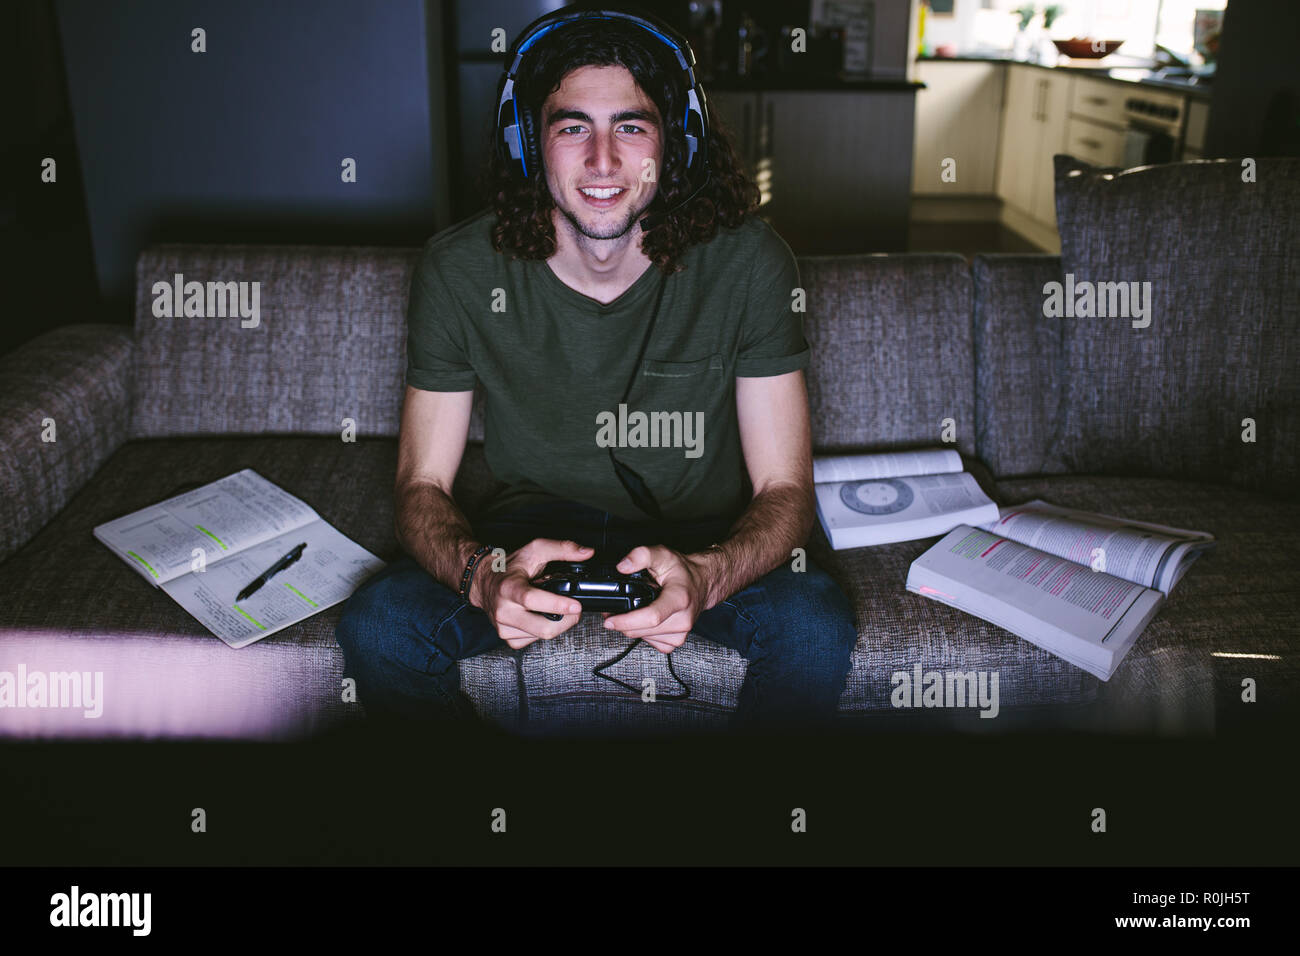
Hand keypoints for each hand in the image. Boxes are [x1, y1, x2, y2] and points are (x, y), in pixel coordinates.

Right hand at [471, 539, 592, 649]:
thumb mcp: (535, 550)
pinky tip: (541, 618)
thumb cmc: (509, 567)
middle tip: (575, 609)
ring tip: (557, 610)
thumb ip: (562, 549)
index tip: (576, 605)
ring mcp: (503, 626)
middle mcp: (504, 610)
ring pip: (542, 636)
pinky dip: (543, 631)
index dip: (557, 604)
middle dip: (567, 620)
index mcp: (509, 588)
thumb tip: (586, 552)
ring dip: (557, 625)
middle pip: (543, 628)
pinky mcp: (506, 637)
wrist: (484, 581)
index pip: (533, 600)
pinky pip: (533, 641)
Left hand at [602, 545, 711, 653]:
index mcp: (679, 599)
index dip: (627, 621)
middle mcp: (683, 619)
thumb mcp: (663, 555)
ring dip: (632, 628)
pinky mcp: (677, 641)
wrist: (702, 583)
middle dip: (622, 623)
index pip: (651, 617)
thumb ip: (641, 556)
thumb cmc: (683, 571)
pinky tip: (645, 621)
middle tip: (613, 611)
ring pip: (644, 638)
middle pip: (642, 630)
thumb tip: (623, 566)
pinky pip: (652, 643)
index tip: (610, 620)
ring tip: (632, 612)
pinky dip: (643, 634)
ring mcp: (681, 633)